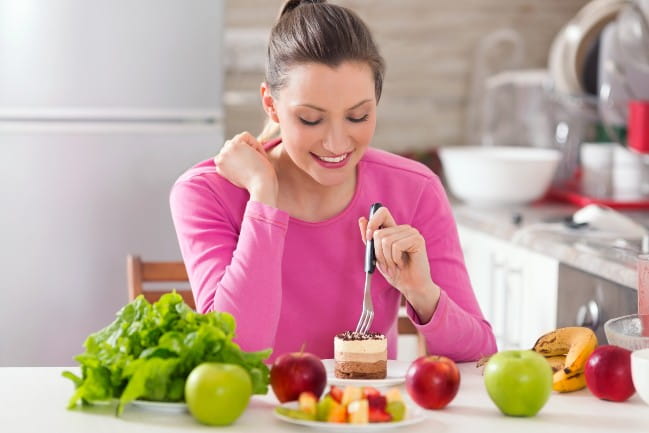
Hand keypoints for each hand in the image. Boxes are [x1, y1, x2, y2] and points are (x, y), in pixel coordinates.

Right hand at [214, 132, 277, 205]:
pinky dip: (256, 144)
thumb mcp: (243, 174)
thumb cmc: (257, 183)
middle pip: (233, 145)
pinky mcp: (234, 146)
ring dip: (251, 147)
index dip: (243, 157)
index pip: (230, 153)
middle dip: (245, 151)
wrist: (261, 186)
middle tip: (255, 163)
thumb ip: (237, 164)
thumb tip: (241, 151)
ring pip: (239, 139)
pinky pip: (246, 136)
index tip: (251, 167)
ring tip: (257, 160)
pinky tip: (259, 156)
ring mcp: (225, 152)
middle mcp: (219, 160)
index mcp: (220, 167)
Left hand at [358, 206, 439, 322]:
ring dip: (387, 258)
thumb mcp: (377, 255)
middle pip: (379, 233)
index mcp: (394, 230)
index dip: (373, 222)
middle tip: (387, 264)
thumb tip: (362, 219)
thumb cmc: (395, 272)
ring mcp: (412, 233)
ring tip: (395, 266)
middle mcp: (403, 228)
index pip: (382, 212)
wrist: (411, 286)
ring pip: (386, 240)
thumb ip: (369, 239)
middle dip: (378, 253)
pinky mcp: (417, 239)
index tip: (369, 238)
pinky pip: (396, 246)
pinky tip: (402, 264)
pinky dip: (395, 259)